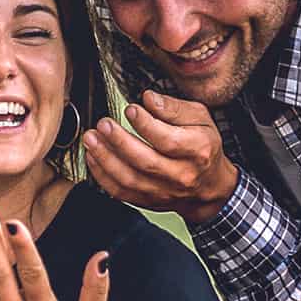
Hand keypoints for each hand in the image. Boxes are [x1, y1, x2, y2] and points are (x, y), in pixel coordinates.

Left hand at [82, 91, 236, 224]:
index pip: (167, 140)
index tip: (130, 109)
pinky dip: (102, 175)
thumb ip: (173, 108)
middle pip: (146, 161)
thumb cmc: (203, 146)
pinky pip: (121, 192)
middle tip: (103, 124)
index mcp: (198, 150)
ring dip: (105, 158)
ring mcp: (164, 191)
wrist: (209, 186)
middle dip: (119, 142)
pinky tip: (93, 157)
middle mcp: (182, 174)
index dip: (145, 124)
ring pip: (129, 179)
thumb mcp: (200, 119)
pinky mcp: (149, 201)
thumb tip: (148, 99)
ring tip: (91, 138)